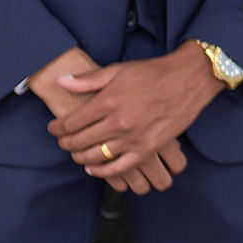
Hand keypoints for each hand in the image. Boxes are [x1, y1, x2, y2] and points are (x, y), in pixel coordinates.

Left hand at [28, 47, 187, 193]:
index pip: (70, 123)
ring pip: (94, 156)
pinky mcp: (147, 149)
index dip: (57, 128)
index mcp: (108, 101)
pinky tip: (93, 168)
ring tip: (76, 152)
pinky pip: (118, 168)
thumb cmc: (153, 73)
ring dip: (79, 157)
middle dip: (65, 143)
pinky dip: (101, 171)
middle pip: (79, 141)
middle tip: (62, 140)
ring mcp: (133, 138)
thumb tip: (62, 81)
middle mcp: (117, 122)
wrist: (187, 79)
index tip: (54, 128)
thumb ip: (88, 80)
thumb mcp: (118, 70)